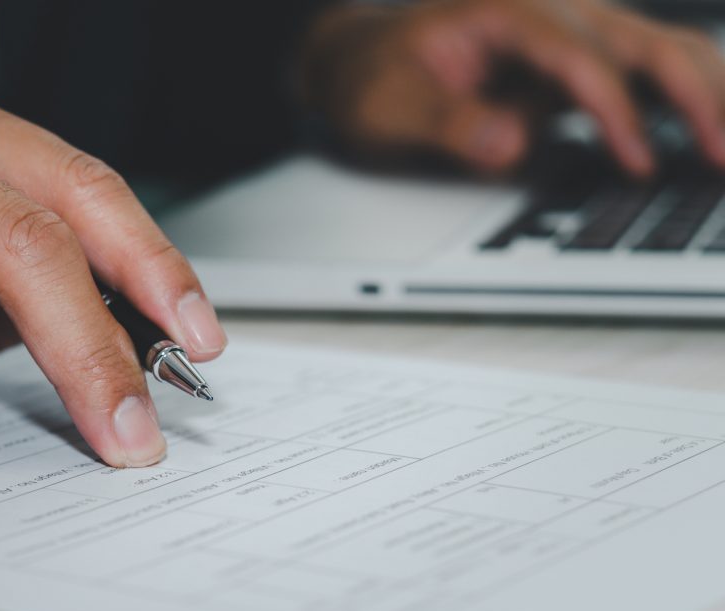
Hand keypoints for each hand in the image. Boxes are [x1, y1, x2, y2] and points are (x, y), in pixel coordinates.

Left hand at [301, 0, 724, 175]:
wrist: (357, 61)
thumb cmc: (372, 79)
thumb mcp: (390, 107)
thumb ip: (448, 122)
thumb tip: (512, 142)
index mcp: (503, 12)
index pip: (578, 56)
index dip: (614, 110)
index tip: (638, 162)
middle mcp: (547, 13)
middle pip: (642, 42)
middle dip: (694, 94)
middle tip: (723, 153)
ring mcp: (567, 35)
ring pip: (657, 50)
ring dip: (705, 92)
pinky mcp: (573, 63)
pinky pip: (642, 73)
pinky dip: (682, 99)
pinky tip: (705, 136)